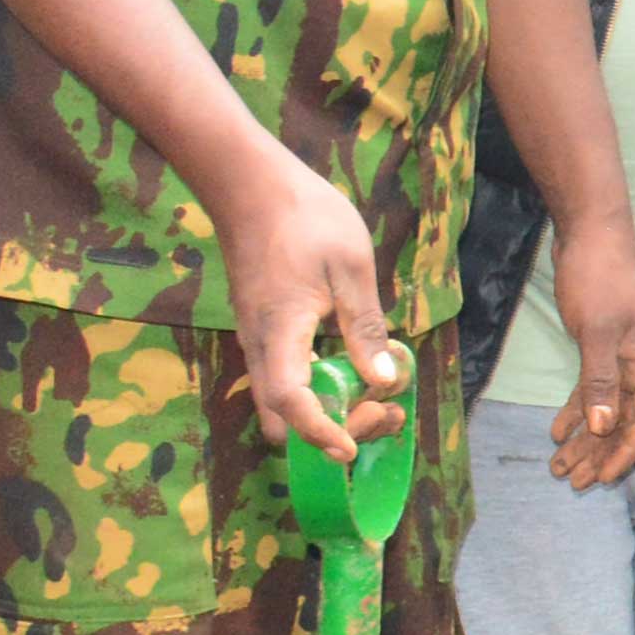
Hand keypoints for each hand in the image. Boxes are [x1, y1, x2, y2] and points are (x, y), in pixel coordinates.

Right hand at [212, 150, 405, 460]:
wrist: (250, 184)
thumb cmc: (304, 216)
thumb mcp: (351, 267)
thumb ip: (365, 327)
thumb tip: (384, 380)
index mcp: (281, 330)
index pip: (290, 401)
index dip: (319, 433)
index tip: (350, 450)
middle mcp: (259, 344)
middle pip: (281, 417)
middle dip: (328, 431)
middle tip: (382, 413)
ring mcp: (256, 338)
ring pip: (280, 401)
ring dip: (323, 413)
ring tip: (377, 398)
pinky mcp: (262, 330)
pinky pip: (282, 379)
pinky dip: (315, 391)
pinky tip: (352, 370)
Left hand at [543, 219, 634, 490]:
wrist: (591, 234)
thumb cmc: (598, 279)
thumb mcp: (596, 332)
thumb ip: (600, 382)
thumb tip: (602, 428)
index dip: (626, 451)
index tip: (604, 477)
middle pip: (626, 420)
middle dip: (601, 452)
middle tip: (574, 482)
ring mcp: (625, 356)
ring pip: (608, 408)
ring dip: (586, 438)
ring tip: (561, 467)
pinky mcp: (603, 347)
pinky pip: (593, 389)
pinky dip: (577, 411)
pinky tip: (558, 432)